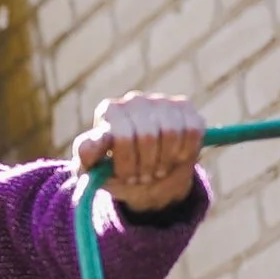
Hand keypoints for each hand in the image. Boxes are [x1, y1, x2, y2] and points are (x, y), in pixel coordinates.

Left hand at [75, 92, 203, 211]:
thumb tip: (94, 145)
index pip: (122, 136)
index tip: (126, 178)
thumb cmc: (115, 172)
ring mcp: (161, 101)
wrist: (145, 178)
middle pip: (148, 136)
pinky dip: (184, 152)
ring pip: (172, 133)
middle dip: (146, 165)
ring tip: (156, 170)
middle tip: (142, 178)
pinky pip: (192, 130)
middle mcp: (134, 100)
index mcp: (109, 111)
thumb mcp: (93, 171)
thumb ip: (87, 157)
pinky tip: (174, 159)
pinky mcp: (185, 108)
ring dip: (165, 161)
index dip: (127, 163)